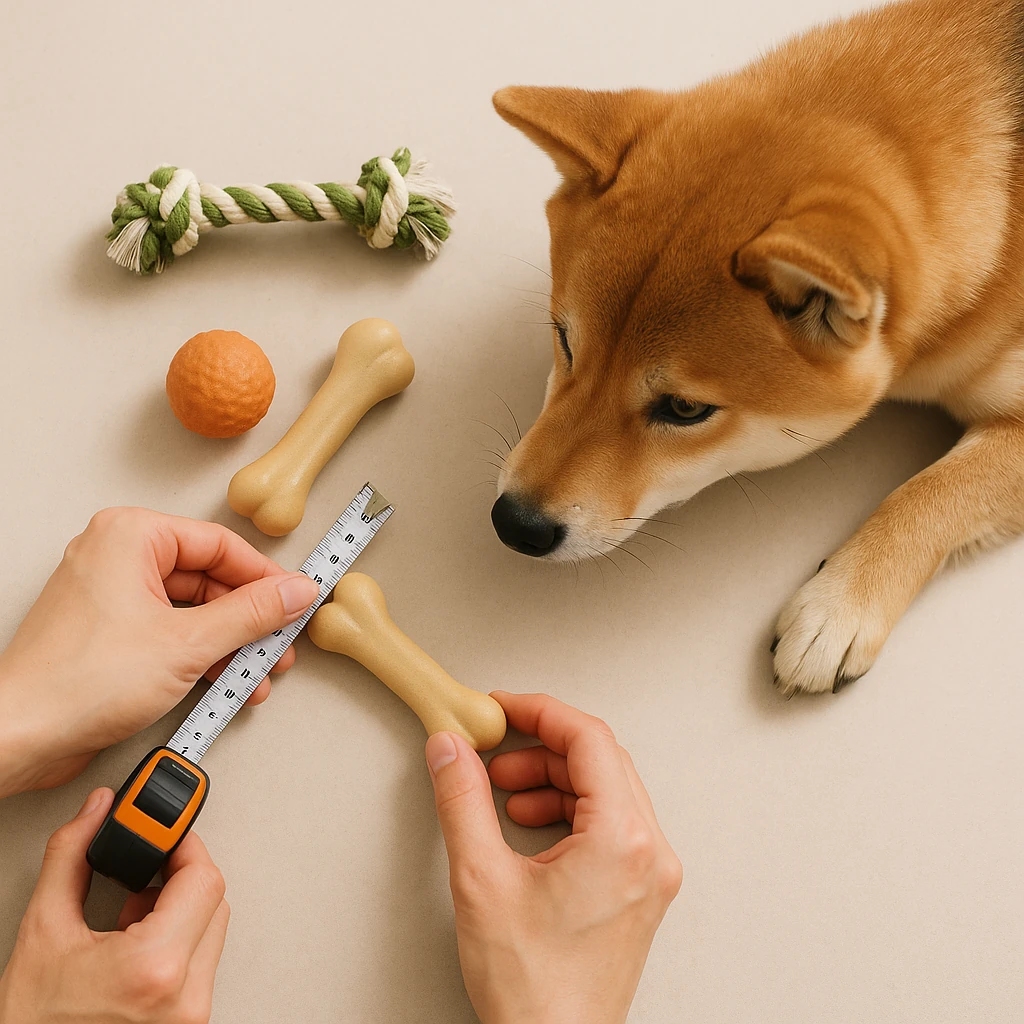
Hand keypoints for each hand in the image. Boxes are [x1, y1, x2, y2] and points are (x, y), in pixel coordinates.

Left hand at [0, 507, 319, 796]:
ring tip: (257, 673)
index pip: (220, 545)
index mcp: (130, 536)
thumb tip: (293, 593)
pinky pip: (171, 630)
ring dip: (230, 644)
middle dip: (249, 620)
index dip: (265, 577)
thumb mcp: (189, 644)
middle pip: (209, 578)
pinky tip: (226, 681)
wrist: (20, 738)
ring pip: (193, 609)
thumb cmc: (75, 684)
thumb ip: (251, 615)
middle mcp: (117, 556)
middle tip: (280, 643)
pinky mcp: (109, 631)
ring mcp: (111, 594)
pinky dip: (202, 655)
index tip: (296, 600)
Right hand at [0, 788, 228, 1023]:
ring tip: (131, 916)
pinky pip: (202, 962)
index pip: (204, 877)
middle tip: (143, 870)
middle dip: (179, 876)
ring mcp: (191, 1014)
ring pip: (212, 930)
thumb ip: (72, 856)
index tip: (164, 832)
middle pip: (214, 900)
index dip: (183, 844)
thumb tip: (98, 811)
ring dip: (180, 910)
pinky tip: (139, 944)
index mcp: (154, 966)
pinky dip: (179, 941)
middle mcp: (184, 995)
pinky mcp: (189, 1022)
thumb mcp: (42, 931)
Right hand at [425, 692, 681, 1023]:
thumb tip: (451, 749)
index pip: (589, 739)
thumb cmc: (533, 991)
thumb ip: (462, 800)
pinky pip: (609, 822)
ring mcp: (650, 872)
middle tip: (495, 748)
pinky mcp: (639, 889)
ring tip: (505, 789)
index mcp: (622, 840)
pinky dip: (568, 809)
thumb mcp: (481, 880)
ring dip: (553, 777)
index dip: (540, 712)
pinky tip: (527, 821)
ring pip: (606, 789)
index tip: (503, 707)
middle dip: (542, 747)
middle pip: (600, 760)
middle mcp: (650, 851)